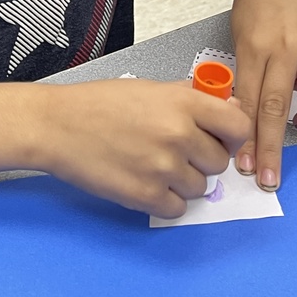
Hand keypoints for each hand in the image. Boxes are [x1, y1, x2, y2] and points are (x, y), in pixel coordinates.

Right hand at [39, 78, 249, 216]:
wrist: (58, 125)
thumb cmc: (99, 103)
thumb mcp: (149, 88)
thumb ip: (189, 97)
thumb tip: (228, 105)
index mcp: (181, 103)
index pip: (238, 126)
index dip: (231, 134)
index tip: (219, 137)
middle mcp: (178, 135)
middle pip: (219, 161)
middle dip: (201, 158)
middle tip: (174, 149)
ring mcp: (164, 168)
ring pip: (200, 187)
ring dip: (182, 180)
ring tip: (152, 163)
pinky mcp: (147, 197)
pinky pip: (178, 208)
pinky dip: (165, 199)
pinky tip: (144, 181)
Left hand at [230, 0, 296, 191]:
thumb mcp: (237, 31)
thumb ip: (244, 68)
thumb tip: (243, 110)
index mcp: (252, 45)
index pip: (248, 100)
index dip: (247, 137)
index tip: (245, 165)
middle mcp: (283, 46)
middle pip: (277, 106)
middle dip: (271, 146)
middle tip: (267, 176)